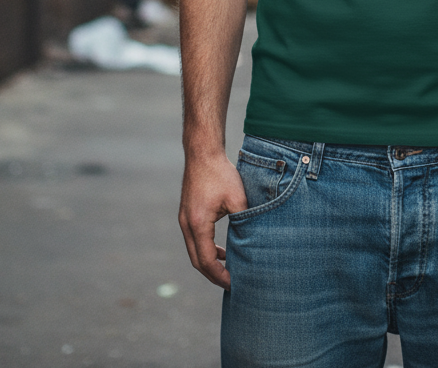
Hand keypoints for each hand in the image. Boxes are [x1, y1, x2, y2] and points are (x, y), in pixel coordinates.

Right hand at [178, 152, 246, 288]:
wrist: (203, 154)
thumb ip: (244, 221)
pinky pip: (195, 240)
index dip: (220, 276)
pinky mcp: (187, 214)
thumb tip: (252, 241)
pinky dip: (206, 249)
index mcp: (198, 224)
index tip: (234, 284)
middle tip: (232, 284)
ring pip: (194, 251)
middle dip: (213, 275)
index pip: (206, 260)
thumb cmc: (220, 174)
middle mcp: (187, 225)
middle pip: (197, 261)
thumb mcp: (238, 198)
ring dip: (209, 263)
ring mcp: (184, 220)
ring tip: (228, 270)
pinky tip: (221, 251)